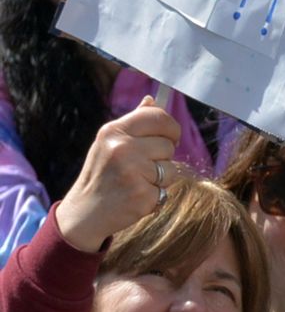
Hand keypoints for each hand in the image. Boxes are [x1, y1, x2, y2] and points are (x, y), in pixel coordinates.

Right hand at [53, 98, 180, 253]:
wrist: (86, 210)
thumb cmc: (102, 173)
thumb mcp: (109, 142)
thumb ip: (133, 122)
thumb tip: (152, 100)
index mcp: (114, 131)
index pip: (158, 117)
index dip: (171, 127)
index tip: (171, 136)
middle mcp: (122, 148)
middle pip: (168, 144)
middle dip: (163, 156)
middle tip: (142, 166)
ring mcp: (133, 172)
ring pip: (171, 168)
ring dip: (161, 177)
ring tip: (138, 181)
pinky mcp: (143, 194)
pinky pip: (167, 189)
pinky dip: (156, 194)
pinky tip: (137, 195)